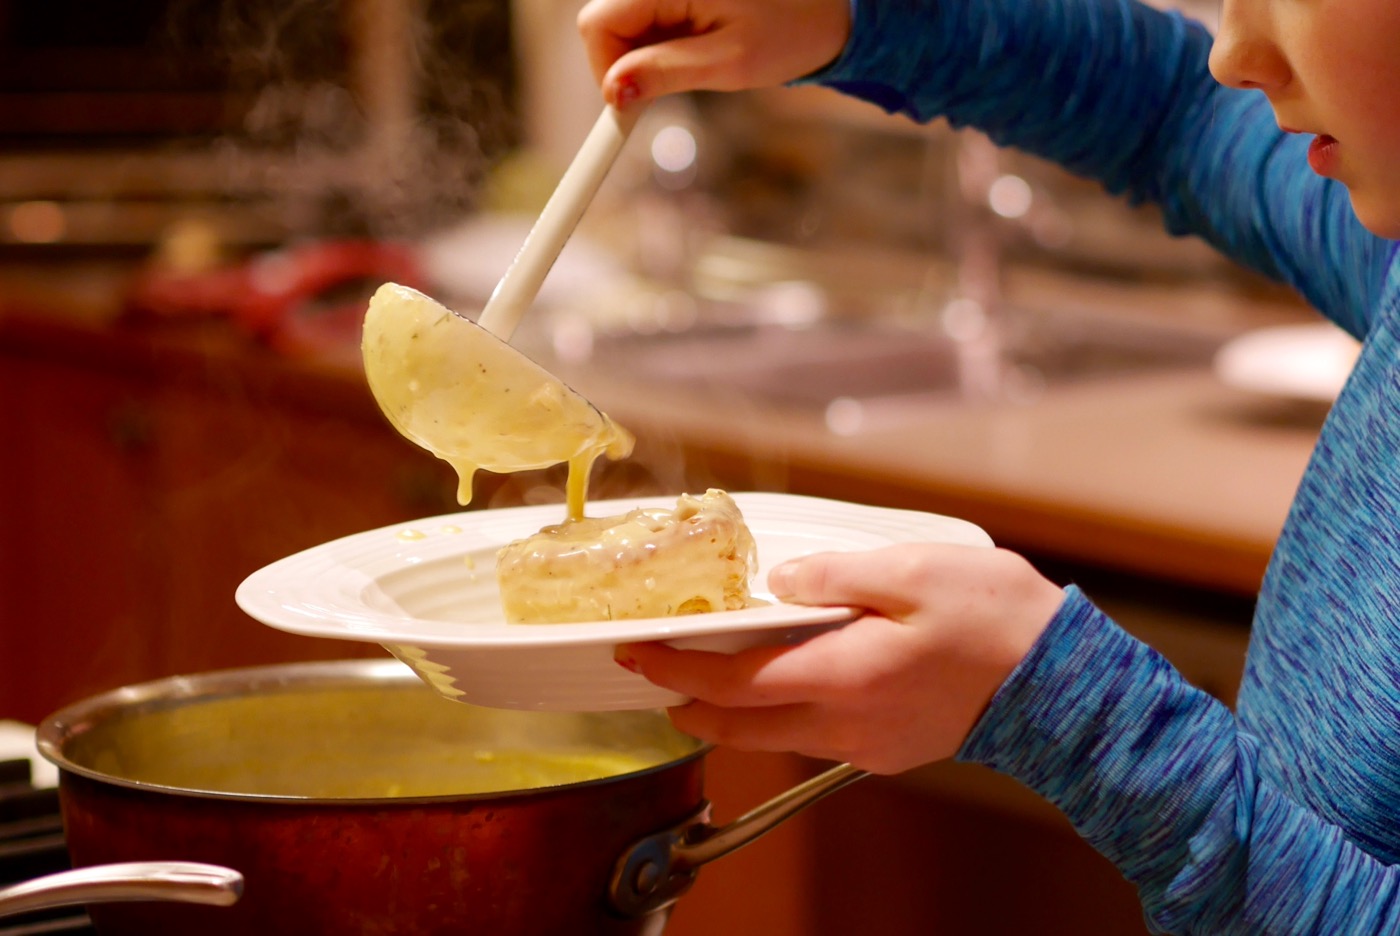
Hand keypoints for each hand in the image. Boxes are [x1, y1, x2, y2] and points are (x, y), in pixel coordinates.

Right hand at [577, 0, 851, 105]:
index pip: (598, 23)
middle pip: (604, 19)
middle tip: (661, 91)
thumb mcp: (730, 63)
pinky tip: (692, 45)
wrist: (833, 9)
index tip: (626, 109)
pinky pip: (645, 12)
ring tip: (692, 62)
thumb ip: (666, 74)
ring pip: (622, 19)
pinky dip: (658, 38)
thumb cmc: (793, 32)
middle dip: (622, 62)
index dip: (604, 70)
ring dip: (642, 52)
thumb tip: (614, 93)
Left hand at [617, 544, 1066, 773]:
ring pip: (775, 737)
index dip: (677, 670)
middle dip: (690, 704)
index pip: (731, 684)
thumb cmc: (995, 619)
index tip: (639, 653)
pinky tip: (785, 685)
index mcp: (841, 675)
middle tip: (659, 675)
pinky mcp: (889, 749)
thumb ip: (833, 574)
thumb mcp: (909, 571)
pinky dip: (781, 716)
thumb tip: (779, 580)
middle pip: (741, 727)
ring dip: (734, 713)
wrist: (1060, 682)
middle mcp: (845, 722)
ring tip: (710, 679)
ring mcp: (867, 743)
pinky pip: (816, 738)